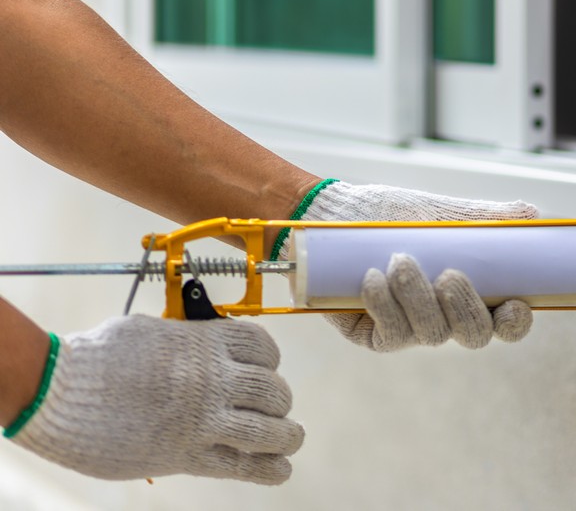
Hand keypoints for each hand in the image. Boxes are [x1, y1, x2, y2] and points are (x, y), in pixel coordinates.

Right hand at [10, 315, 302, 484]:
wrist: (59, 393)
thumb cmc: (97, 358)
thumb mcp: (150, 332)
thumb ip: (184, 341)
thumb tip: (198, 344)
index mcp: (205, 343)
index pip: (263, 347)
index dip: (270, 360)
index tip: (265, 368)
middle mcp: (213, 380)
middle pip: (273, 391)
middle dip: (278, 400)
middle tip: (272, 409)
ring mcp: (203, 419)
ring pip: (268, 430)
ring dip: (286, 435)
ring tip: (290, 439)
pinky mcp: (187, 455)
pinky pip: (243, 466)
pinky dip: (269, 469)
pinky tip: (280, 470)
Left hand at [285, 181, 535, 349]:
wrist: (338, 214)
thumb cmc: (395, 214)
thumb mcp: (445, 212)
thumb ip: (489, 218)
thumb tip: (533, 215)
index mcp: (474, 292)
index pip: (507, 323)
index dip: (516, 323)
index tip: (514, 304)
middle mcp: (447, 317)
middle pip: (475, 337)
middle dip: (466, 310)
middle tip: (449, 276)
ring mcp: (413, 330)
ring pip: (431, 334)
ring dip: (419, 298)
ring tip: (400, 260)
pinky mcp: (376, 337)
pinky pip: (391, 334)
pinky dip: (385, 305)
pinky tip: (372, 278)